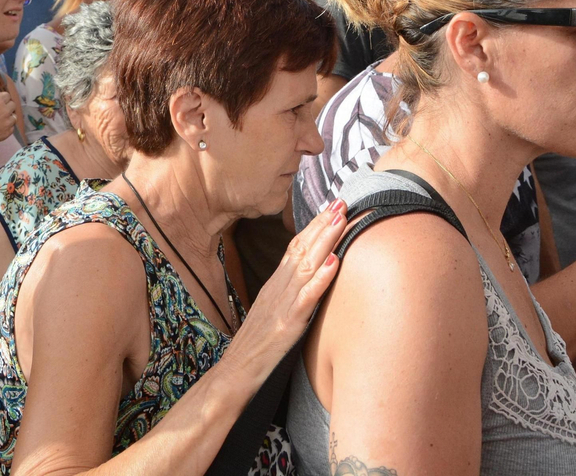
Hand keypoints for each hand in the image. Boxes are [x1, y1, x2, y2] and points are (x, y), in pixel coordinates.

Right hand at [0, 89, 19, 153]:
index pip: (7, 95)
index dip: (2, 98)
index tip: (0, 101)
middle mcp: (5, 111)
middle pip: (13, 105)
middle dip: (7, 106)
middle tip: (1, 110)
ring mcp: (7, 122)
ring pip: (14, 116)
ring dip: (9, 117)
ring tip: (1, 120)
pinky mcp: (8, 132)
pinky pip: (12, 127)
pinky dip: (7, 127)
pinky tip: (0, 128)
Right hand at [222, 199, 348, 377]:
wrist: (232, 374)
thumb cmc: (253, 347)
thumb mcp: (270, 312)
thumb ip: (286, 294)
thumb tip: (305, 280)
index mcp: (275, 285)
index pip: (295, 247)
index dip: (314, 226)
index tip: (331, 207)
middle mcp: (278, 288)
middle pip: (302, 249)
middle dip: (323, 224)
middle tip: (342, 201)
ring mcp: (282, 305)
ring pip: (306, 266)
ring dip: (325, 240)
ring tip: (341, 219)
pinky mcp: (287, 324)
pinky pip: (306, 298)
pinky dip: (321, 278)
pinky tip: (334, 263)